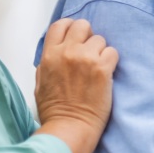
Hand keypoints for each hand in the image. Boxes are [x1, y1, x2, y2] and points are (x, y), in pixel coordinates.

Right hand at [34, 18, 116, 152]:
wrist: (69, 127)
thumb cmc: (54, 111)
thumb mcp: (40, 83)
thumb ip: (47, 64)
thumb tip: (54, 53)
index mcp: (48, 55)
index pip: (60, 25)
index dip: (71, 28)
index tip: (77, 36)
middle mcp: (66, 52)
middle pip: (82, 26)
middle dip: (88, 36)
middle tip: (90, 52)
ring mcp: (85, 59)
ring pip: (100, 39)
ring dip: (101, 51)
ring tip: (97, 69)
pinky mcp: (102, 68)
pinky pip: (113, 52)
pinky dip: (112, 61)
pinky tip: (106, 75)